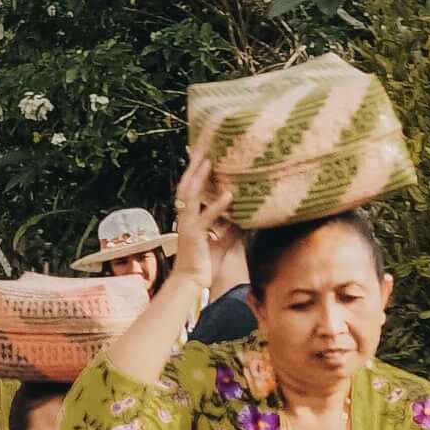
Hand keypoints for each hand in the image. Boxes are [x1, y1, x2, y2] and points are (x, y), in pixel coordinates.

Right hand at [170, 146, 232, 290]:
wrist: (191, 282)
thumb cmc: (204, 263)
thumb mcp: (221, 241)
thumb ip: (230, 227)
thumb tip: (244, 216)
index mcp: (189, 217)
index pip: (189, 189)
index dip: (194, 171)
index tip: (200, 154)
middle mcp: (185, 217)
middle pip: (186, 185)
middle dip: (193, 166)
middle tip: (201, 147)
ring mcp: (188, 224)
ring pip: (190, 195)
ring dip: (200, 177)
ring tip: (209, 161)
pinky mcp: (195, 235)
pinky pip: (207, 217)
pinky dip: (218, 205)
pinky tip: (229, 195)